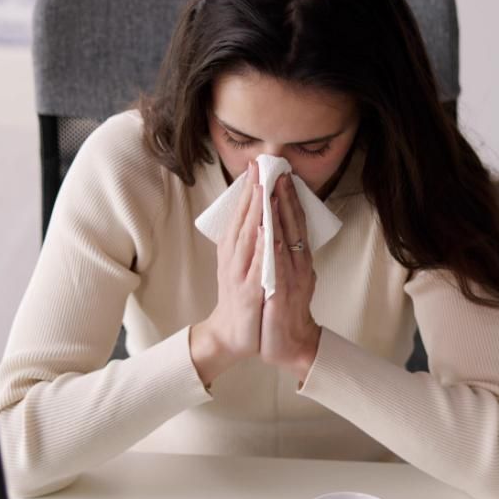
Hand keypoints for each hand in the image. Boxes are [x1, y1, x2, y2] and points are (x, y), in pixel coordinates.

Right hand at [190, 160, 263, 385]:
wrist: (233, 335)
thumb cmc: (244, 298)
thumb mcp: (247, 264)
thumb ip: (253, 241)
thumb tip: (262, 214)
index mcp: (234, 249)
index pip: (242, 213)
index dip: (249, 189)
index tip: (257, 164)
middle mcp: (234, 258)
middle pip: (244, 219)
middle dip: (252, 192)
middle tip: (259, 165)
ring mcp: (240, 274)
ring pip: (249, 237)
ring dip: (256, 212)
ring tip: (262, 188)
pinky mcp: (247, 292)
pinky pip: (256, 266)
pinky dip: (261, 247)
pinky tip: (265, 230)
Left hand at [260, 174, 321, 378]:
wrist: (289, 344)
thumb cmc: (284, 308)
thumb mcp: (285, 274)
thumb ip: (282, 251)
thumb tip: (274, 226)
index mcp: (298, 258)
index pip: (294, 222)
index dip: (288, 197)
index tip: (279, 172)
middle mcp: (299, 264)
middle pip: (293, 225)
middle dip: (285, 197)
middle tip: (278, 170)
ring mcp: (292, 279)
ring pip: (287, 240)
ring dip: (281, 215)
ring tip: (274, 190)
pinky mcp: (282, 295)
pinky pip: (278, 268)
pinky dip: (275, 250)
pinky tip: (270, 233)